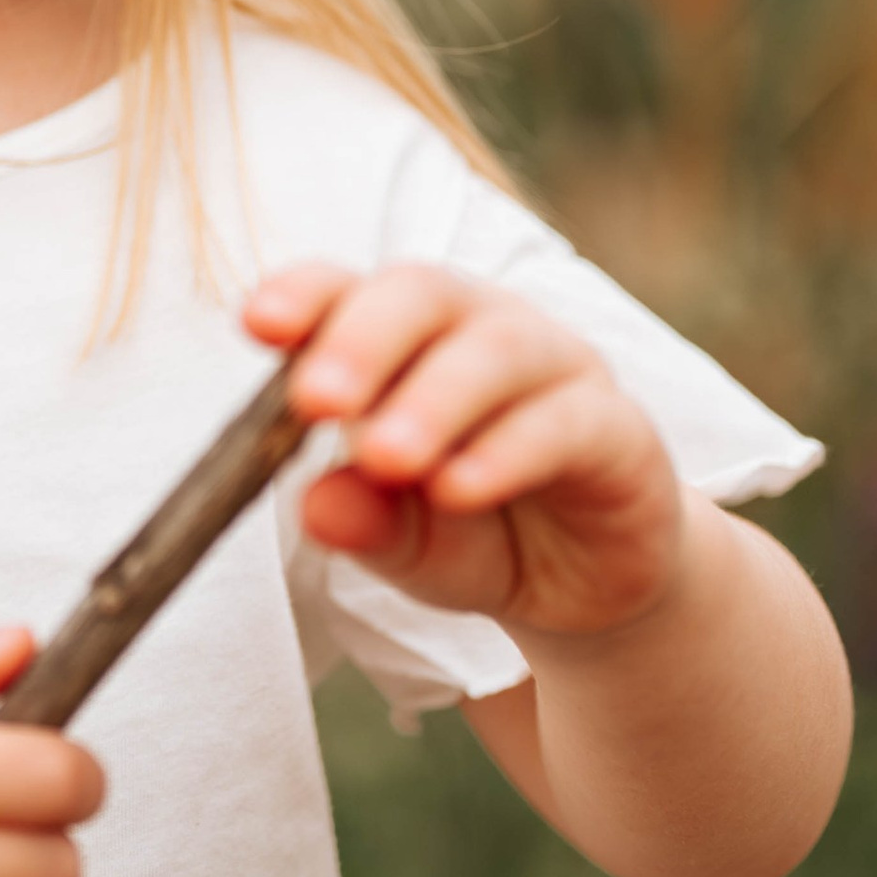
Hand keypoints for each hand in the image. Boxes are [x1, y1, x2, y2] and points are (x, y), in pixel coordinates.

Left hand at [246, 261, 684, 642]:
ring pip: (497, 349)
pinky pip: (565, 422)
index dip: (304, 295)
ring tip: (386, 457)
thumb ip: (365, 521)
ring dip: (434, 399)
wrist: (593, 586)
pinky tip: (462, 487)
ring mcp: (557, 369)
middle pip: (422, 294)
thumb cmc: (478, 533)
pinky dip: (508, 451)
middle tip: (316, 400)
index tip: (257, 325)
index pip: (348, 290)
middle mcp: (482, 329)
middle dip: (362, 340)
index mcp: (408, 339)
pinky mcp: (619, 429)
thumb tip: (315, 505)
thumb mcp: (406, 543)